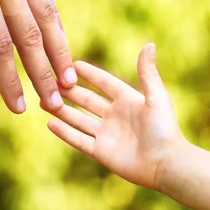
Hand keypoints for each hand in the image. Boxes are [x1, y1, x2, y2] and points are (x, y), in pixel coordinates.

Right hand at [46, 44, 183, 189]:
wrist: (166, 165)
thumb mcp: (156, 97)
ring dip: (62, 110)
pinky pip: (78, 140)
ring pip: (78, 119)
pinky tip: (50, 123)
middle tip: (49, 80)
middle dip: (69, 91)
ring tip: (44, 100)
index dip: (89, 73)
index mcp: (128, 100)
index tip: (72, 62)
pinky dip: (64, 132)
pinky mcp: (101, 152)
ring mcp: (106, 134)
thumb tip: (149, 44)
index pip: (104, 82)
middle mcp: (114, 116)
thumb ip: (148, 73)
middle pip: (86, 100)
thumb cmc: (165, 130)